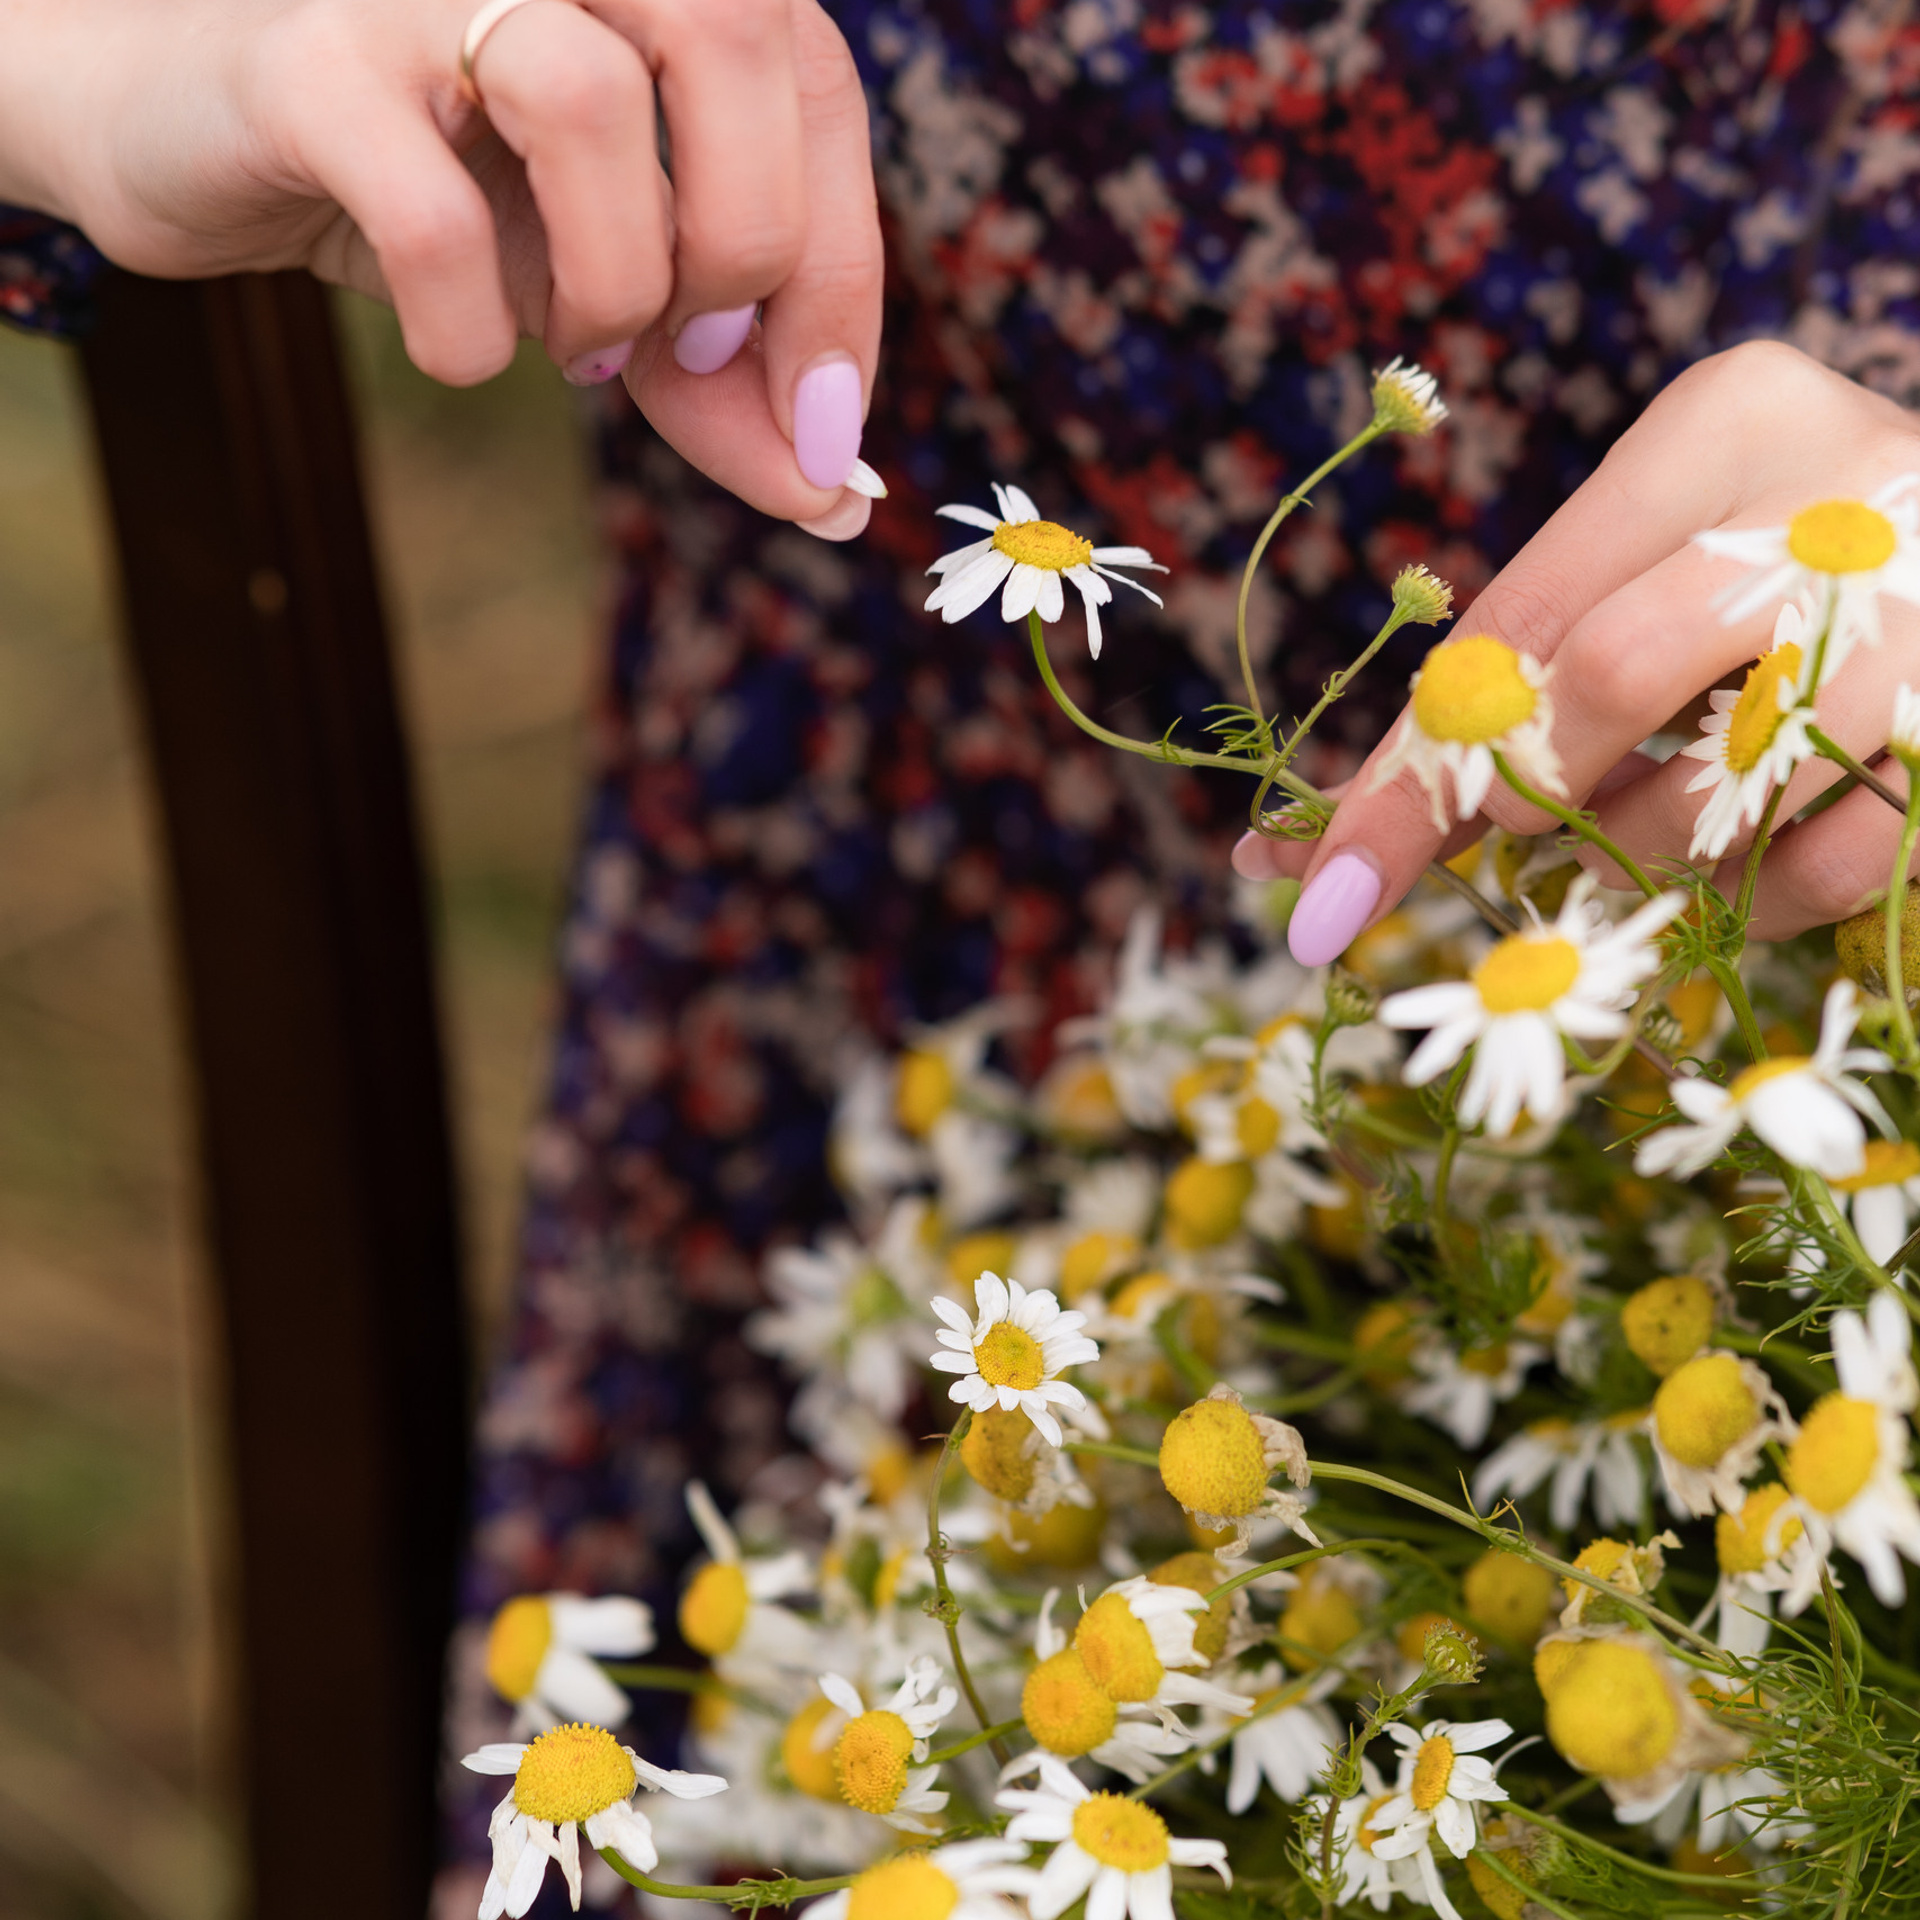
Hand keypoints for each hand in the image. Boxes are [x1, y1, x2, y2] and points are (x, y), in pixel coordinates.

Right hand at [0, 0, 882, 537]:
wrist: (193, 136)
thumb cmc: (434, 195)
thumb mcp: (607, 285)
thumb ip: (721, 383)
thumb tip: (835, 498)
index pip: (816, 87)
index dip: (845, 274)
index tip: (826, 431)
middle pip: (738, 36)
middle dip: (752, 249)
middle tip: (688, 353)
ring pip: (588, 102)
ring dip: (615, 286)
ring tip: (572, 348)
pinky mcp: (305, 65)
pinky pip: (434, 215)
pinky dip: (473, 330)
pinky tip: (463, 352)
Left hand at [1235, 341, 1919, 958]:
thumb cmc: (1787, 561)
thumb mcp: (1656, 561)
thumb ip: (1517, 675)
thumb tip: (1330, 849)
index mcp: (1728, 420)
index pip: (1522, 609)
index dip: (1413, 759)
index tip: (1328, 873)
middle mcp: (1842, 492)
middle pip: (1611, 675)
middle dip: (1534, 786)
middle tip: (1520, 825)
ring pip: (1720, 789)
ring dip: (1638, 850)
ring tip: (1636, 834)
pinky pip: (1821, 867)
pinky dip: (1744, 900)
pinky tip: (1731, 869)